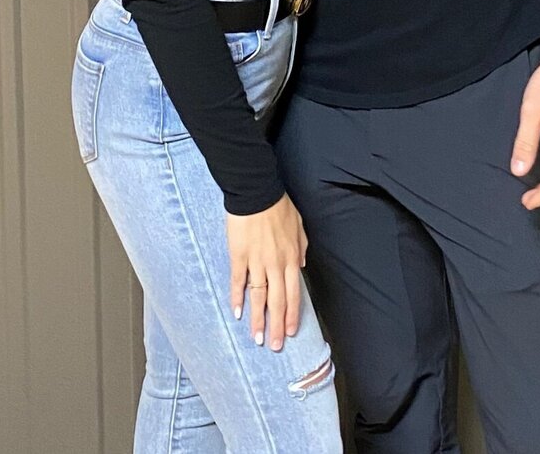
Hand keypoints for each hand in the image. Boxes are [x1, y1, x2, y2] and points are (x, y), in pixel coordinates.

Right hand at [227, 194, 307, 349]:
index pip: (293, 293)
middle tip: (274, 346)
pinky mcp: (239, 255)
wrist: (257, 192)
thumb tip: (302, 264)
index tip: (290, 332)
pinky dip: (237, 298)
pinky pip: (239, 281)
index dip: (292, 315)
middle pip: (277, 301)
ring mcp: (257, 261)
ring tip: (257, 338)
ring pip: (259, 296)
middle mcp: (276, 264)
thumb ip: (302, 247)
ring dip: (258, 319)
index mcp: (292, 257)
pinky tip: (237, 312)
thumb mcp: (299, 225)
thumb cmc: (278, 206)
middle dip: (276, 326)